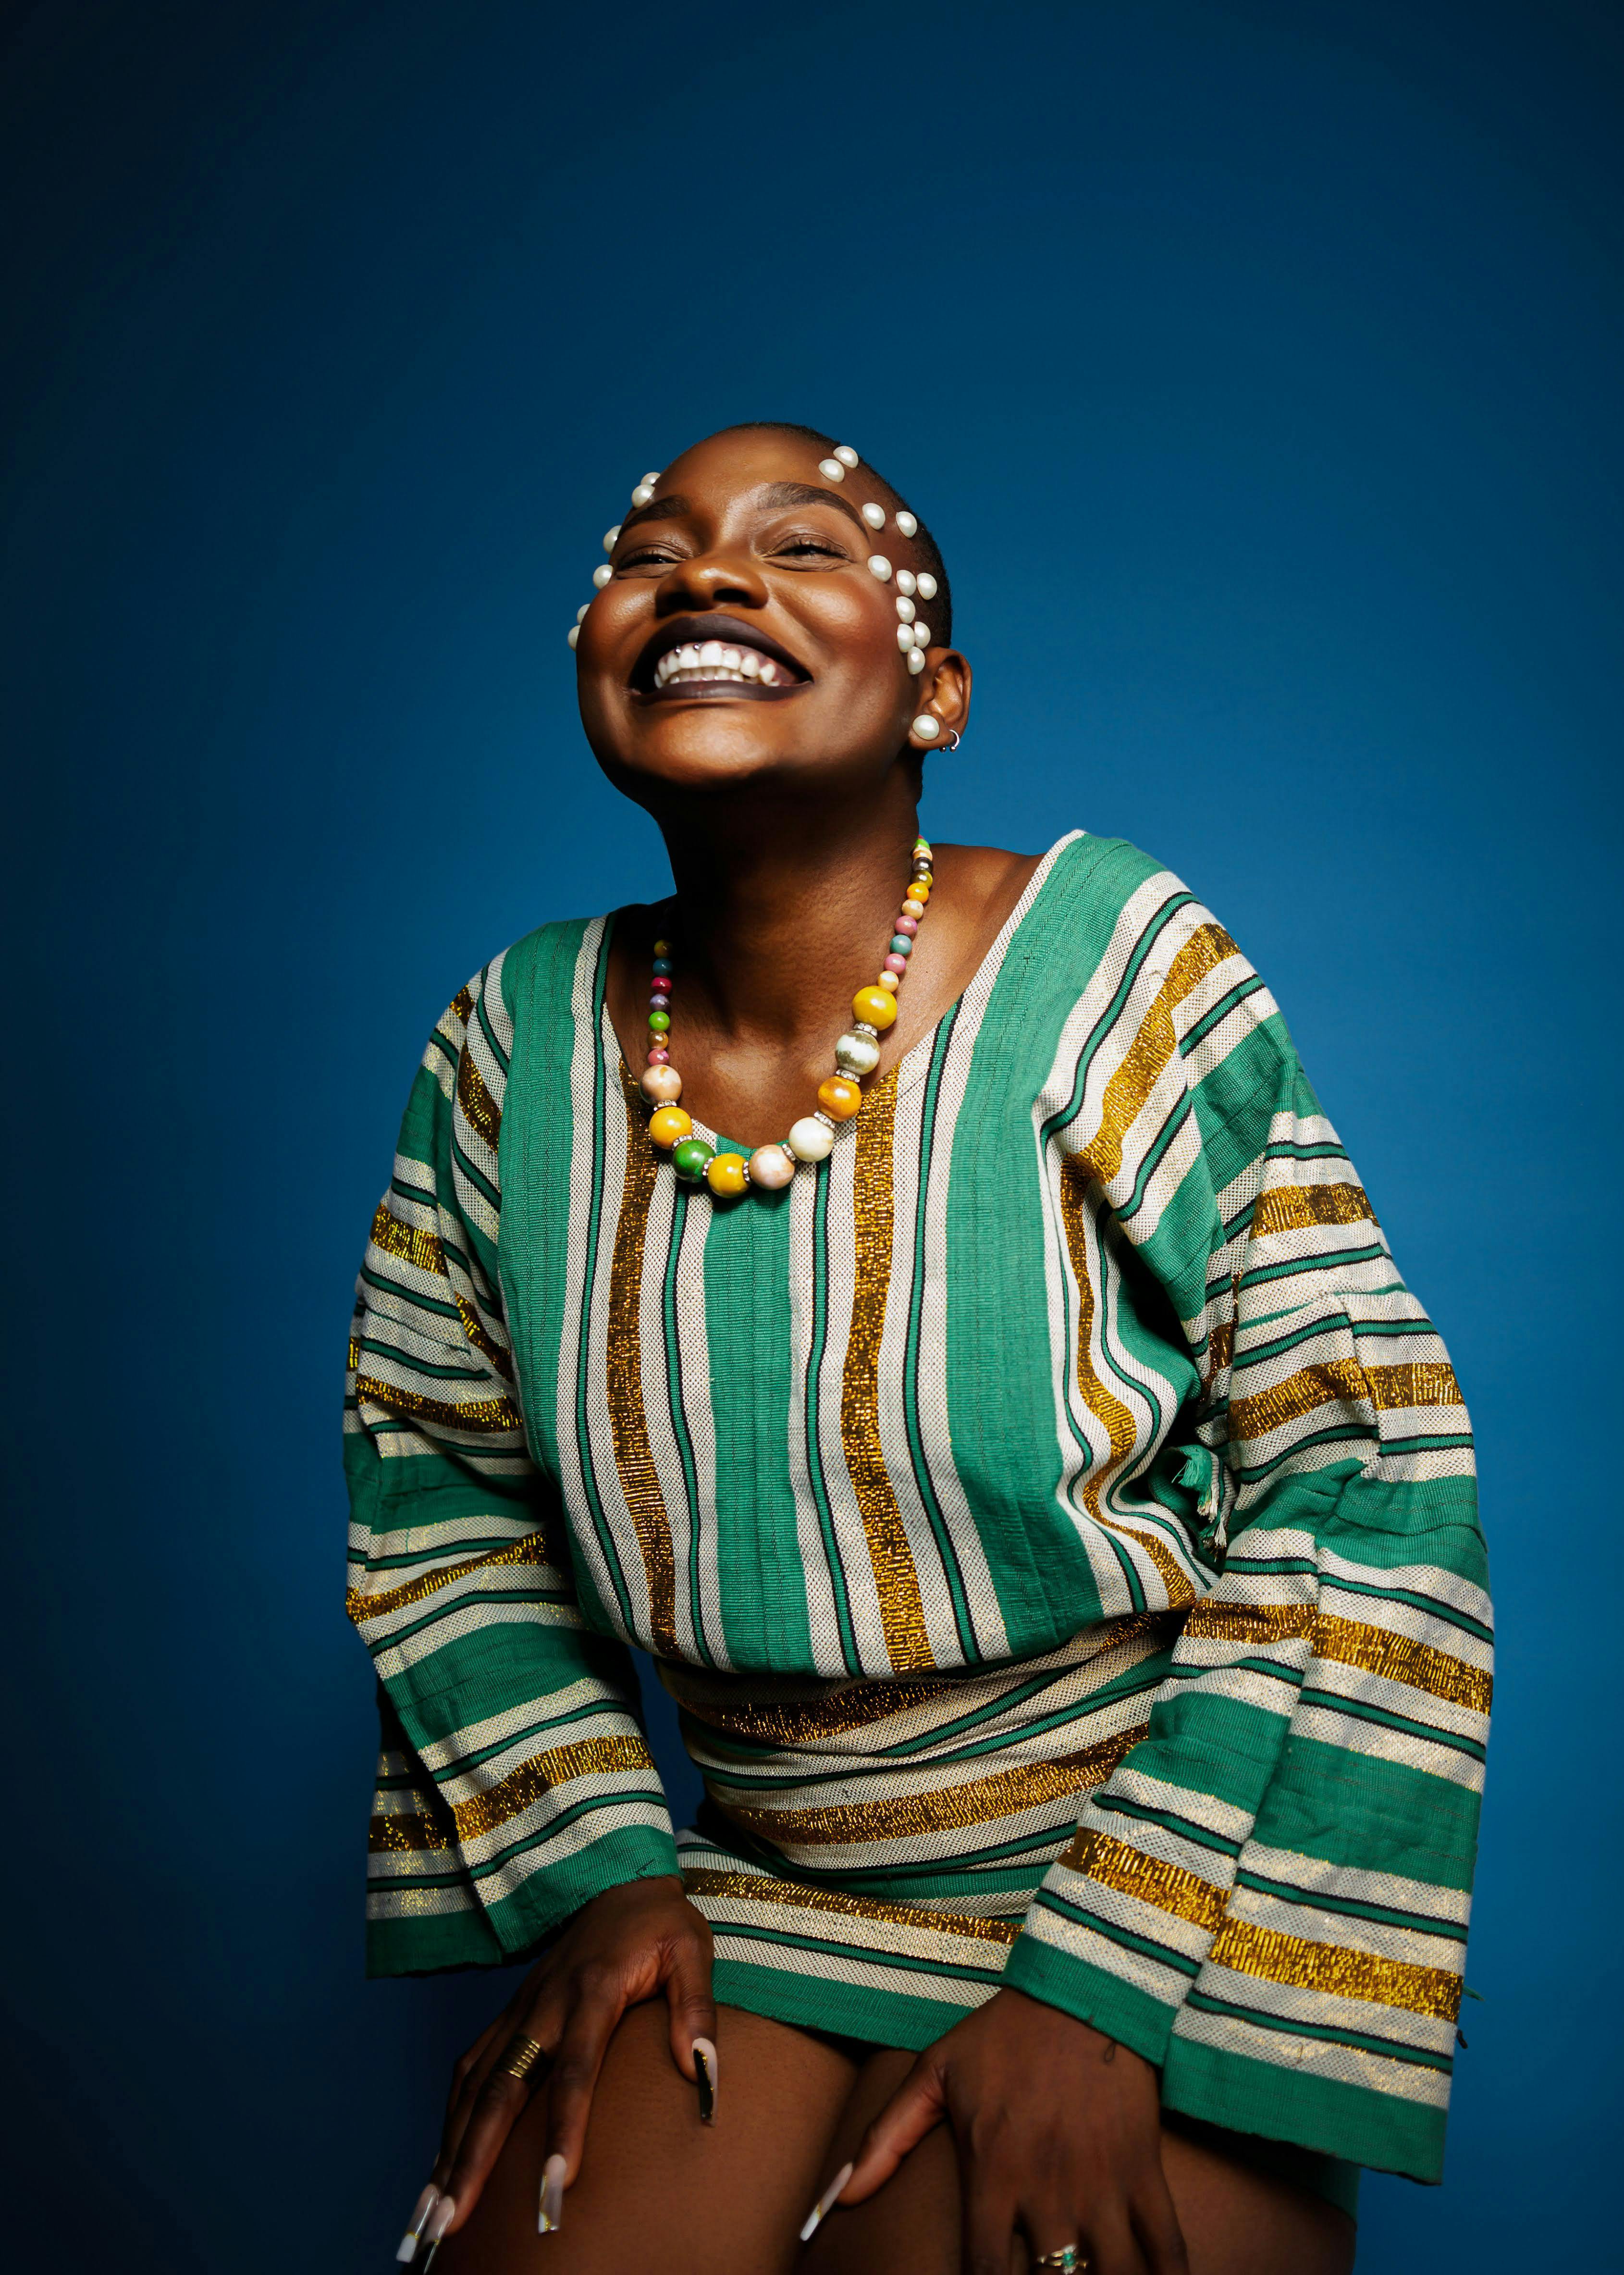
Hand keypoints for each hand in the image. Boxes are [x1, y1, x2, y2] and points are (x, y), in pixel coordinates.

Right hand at [429, 1874, 714, 2238]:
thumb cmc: (660, 1924)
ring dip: (451, 2150)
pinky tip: (442, 2165)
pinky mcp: (509, 2015)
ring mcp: (520, 2010)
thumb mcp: (691, 1950)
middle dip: (476, 2160)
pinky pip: (470, 2070)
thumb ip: (695, 2008)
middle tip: (453, 2222)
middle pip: (502, 2089)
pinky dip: (452, 2120)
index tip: (556, 2185)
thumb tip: (700, 2072)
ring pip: (475, 2086)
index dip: (564, 2128)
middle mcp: (544, 2005)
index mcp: (593, 1990)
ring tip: (433, 2214)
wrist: (618, 1880)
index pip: (575, 2070)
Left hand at [838, 1987, 1187, 2274]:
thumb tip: (836, 2199)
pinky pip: (1166, 2246)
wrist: (1079, 1987)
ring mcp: (1100, 2183)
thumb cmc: (1002, 2034)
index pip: (983, 2271)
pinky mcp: (1143, 2171)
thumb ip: (884, 2139)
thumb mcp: (934, 2075)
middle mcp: (1046, 2188)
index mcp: (992, 2171)